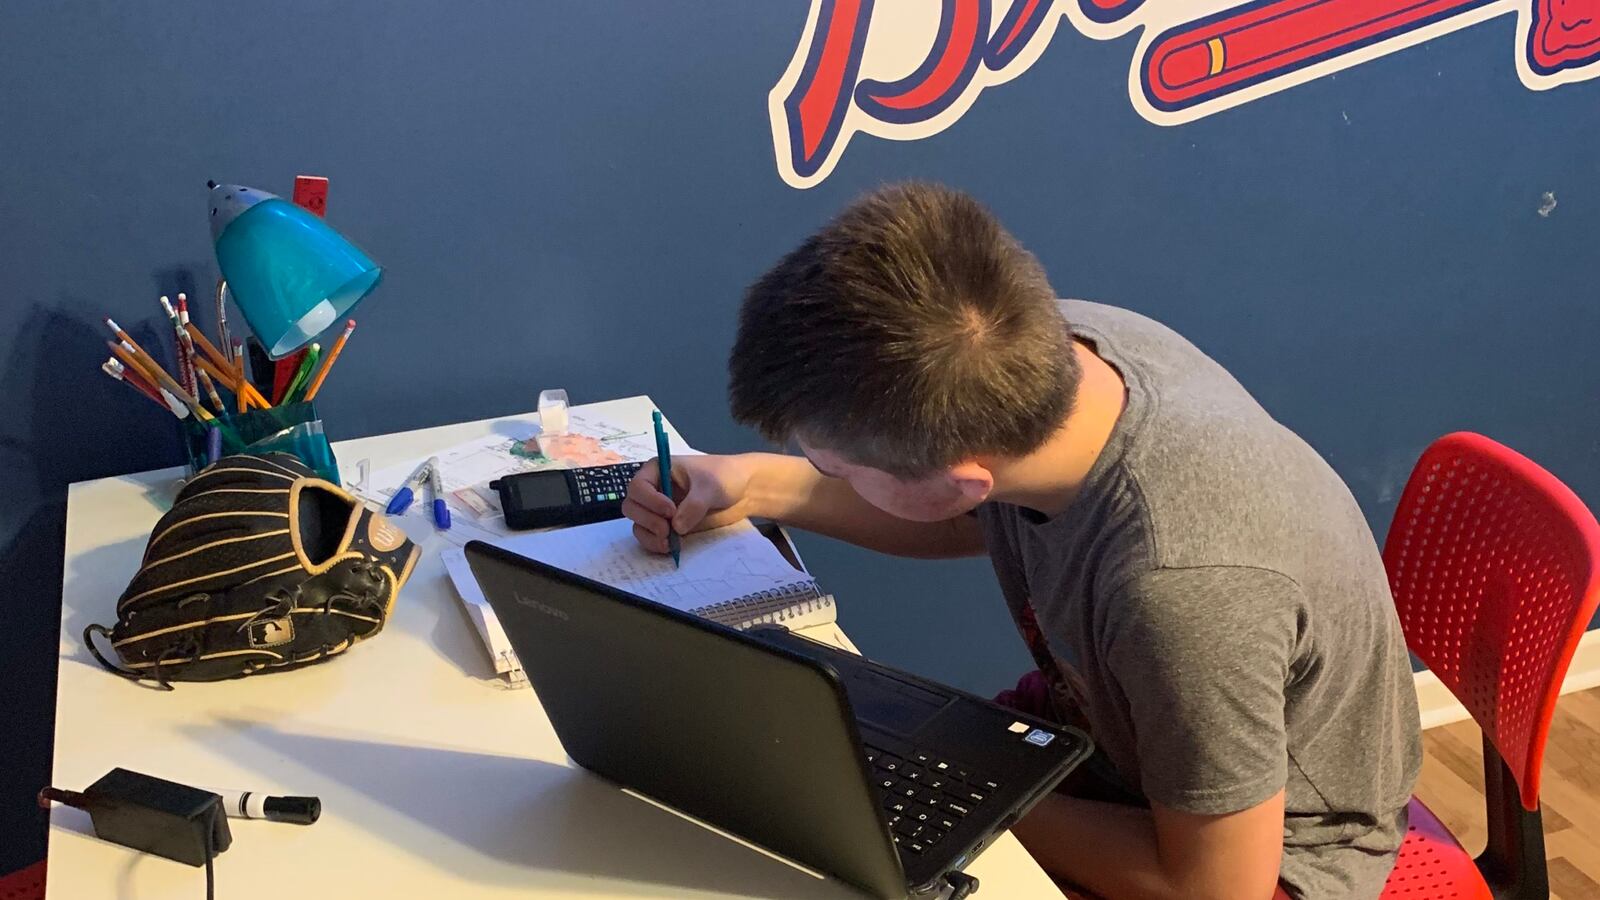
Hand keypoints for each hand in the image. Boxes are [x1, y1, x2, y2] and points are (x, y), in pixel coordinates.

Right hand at [623, 454, 756, 553]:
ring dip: (649, 535)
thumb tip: (676, 527)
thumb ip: (693, 505)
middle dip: (647, 520)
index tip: (670, 511)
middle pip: (632, 507)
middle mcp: (654, 489)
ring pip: (638, 524)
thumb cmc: (725, 476)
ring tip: (669, 541)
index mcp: (658, 470)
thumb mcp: (710, 486)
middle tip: (667, 529)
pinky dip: (655, 543)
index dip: (650, 501)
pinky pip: (650, 537)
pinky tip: (670, 547)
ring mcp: (659, 509)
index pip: (638, 486)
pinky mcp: (668, 526)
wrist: (743, 490)